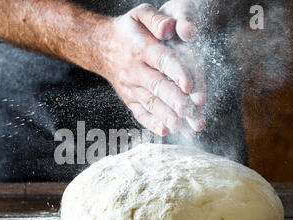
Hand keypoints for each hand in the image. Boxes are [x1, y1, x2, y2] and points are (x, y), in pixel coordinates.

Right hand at [95, 3, 205, 135]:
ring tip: (182, 126)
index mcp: (141, 48)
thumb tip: (170, 27)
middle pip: (157, 86)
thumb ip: (156, 18)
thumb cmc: (128, 30)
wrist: (102, 47)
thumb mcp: (140, 14)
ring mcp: (131, 87)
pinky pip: (140, 112)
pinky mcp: (129, 99)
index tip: (189, 86)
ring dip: (167, 116)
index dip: (176, 73)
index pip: (162, 60)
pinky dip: (152, 123)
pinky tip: (165, 131)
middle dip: (174, 100)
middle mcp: (134, 70)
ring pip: (150, 103)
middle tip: (190, 111)